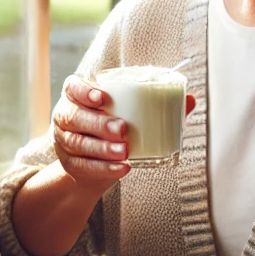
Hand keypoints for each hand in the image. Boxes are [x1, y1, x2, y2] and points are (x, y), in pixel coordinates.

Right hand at [52, 75, 196, 190]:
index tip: (103, 98)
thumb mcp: (128, 113)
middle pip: (75, 117)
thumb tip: (190, 99)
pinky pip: (84, 166)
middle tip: (123, 129)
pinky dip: (104, 168)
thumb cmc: (113, 129)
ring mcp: (64, 142)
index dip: (84, 91)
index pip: (72, 87)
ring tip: (124, 152)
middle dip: (99, 123)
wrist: (94, 164)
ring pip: (78, 143)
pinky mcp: (70, 164)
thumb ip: (156, 105)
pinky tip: (122, 168)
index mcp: (77, 97)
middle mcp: (66, 116)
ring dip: (102, 148)